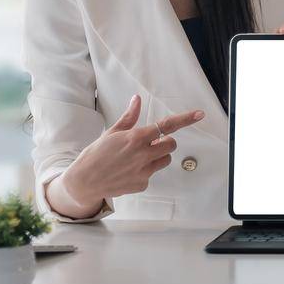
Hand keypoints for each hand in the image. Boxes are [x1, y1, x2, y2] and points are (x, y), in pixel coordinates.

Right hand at [52, 95, 202, 213]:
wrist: (84, 181)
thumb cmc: (96, 154)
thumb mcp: (111, 132)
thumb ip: (129, 117)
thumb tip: (137, 99)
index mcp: (136, 138)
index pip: (166, 126)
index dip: (185, 119)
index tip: (199, 114)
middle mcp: (143, 154)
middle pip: (171, 145)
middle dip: (166, 142)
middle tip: (152, 143)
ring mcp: (144, 171)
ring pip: (164, 160)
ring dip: (157, 156)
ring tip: (138, 157)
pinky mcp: (142, 184)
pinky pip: (152, 174)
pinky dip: (145, 171)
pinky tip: (129, 171)